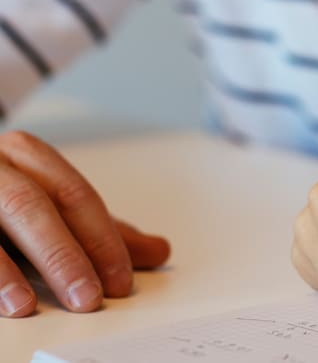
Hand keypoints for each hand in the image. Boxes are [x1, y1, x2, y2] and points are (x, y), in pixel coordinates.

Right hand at [0, 130, 170, 316]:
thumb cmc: (5, 195)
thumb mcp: (52, 206)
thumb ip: (100, 229)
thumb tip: (159, 251)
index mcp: (28, 155)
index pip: (74, 195)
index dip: (100, 239)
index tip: (120, 281)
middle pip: (32, 206)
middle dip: (62, 256)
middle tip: (88, 298)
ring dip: (5, 270)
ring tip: (27, 306)